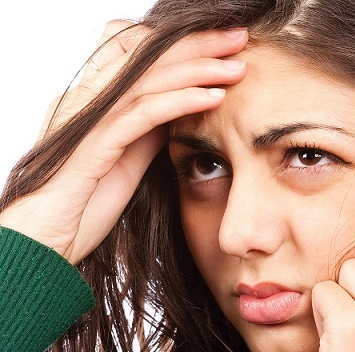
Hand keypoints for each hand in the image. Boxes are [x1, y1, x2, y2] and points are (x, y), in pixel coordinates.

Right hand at [0, 22, 247, 263]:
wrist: (44, 240)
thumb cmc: (84, 203)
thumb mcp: (126, 156)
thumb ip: (147, 126)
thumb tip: (179, 106)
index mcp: (95, 98)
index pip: (139, 51)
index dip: (182, 43)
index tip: (223, 44)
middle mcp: (88, 98)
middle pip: (147, 54)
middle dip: (197, 43)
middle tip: (238, 37)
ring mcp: (89, 119)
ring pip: (148, 78)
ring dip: (197, 68)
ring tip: (236, 66)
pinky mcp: (94, 145)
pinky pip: (143, 113)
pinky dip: (181, 102)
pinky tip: (214, 97)